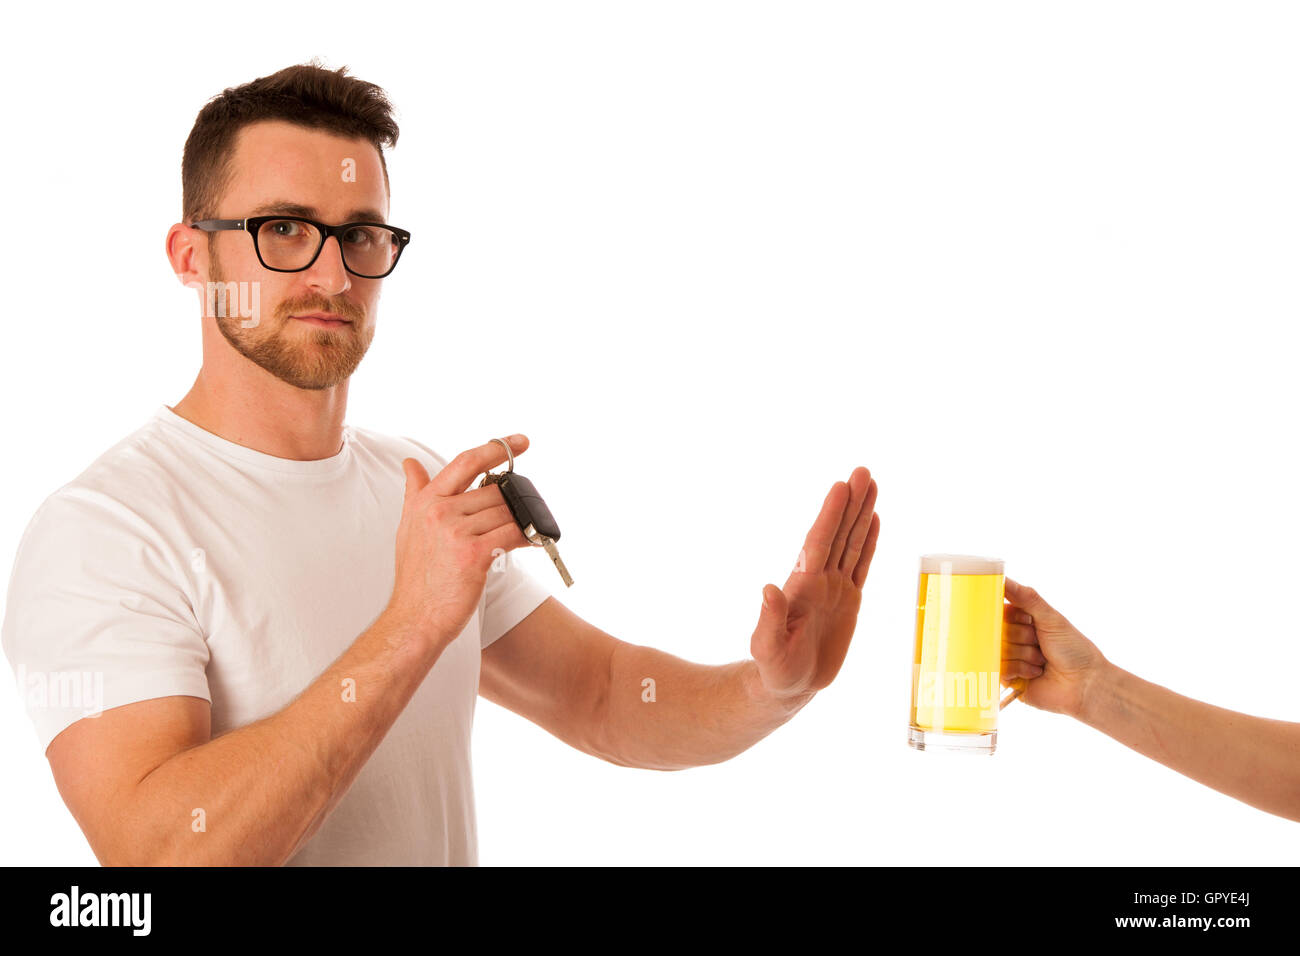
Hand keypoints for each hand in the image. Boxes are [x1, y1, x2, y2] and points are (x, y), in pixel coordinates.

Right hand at [388, 436, 532, 647]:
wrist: (415, 618)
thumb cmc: (417, 577)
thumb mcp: (408, 527)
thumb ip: (415, 492)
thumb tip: (410, 462)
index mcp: (425, 501)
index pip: (466, 461)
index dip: (496, 448)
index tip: (521, 442)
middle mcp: (439, 511)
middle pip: (494, 491)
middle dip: (509, 506)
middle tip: (514, 520)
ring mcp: (455, 531)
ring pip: (506, 512)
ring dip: (520, 523)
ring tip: (521, 536)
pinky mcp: (473, 553)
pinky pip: (514, 534)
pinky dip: (528, 537)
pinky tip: (531, 542)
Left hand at [750, 467, 879, 701]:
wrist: (788, 685)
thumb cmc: (774, 669)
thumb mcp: (766, 648)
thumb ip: (768, 620)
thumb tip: (768, 589)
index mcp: (801, 586)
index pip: (818, 543)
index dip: (830, 516)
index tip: (840, 488)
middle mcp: (819, 580)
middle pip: (837, 534)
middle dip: (850, 503)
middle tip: (862, 471)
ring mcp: (834, 587)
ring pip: (851, 543)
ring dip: (861, 513)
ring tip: (871, 484)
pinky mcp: (848, 600)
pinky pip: (861, 564)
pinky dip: (868, 541)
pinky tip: (874, 520)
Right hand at [1001, 577, 1109, 717]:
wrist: (1085, 684)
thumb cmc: (1074, 649)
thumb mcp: (1051, 618)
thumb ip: (1026, 597)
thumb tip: (1003, 578)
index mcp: (1023, 622)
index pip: (1000, 611)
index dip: (1013, 617)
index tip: (1029, 621)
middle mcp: (1014, 639)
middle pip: (998, 631)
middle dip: (1022, 637)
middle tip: (1040, 643)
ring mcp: (1010, 659)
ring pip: (999, 650)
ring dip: (1024, 655)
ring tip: (1042, 661)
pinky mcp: (1008, 679)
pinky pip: (1000, 669)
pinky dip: (1020, 670)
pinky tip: (1036, 673)